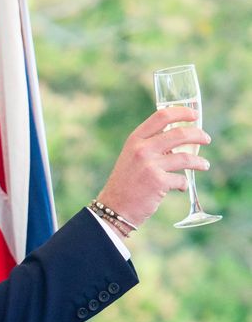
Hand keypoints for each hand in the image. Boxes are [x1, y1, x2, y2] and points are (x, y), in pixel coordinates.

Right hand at [98, 107, 211, 227]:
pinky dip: (184, 184)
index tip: (194, 115)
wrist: (114, 209)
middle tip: (206, 139)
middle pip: (179, 134)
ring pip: (185, 157)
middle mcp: (142, 149)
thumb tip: (178, 138)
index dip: (182, 112)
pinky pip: (181, 180)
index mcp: (135, 140)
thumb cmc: (125, 183)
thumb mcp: (131, 157)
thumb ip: (149, 145)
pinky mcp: (158, 182)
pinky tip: (182, 187)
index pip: (162, 116)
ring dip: (199, 162)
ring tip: (204, 165)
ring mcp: (150, 166)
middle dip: (198, 135)